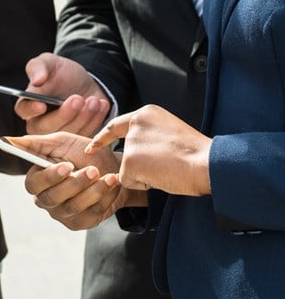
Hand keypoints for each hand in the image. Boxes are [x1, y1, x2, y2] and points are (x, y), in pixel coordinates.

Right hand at [6, 132, 143, 228]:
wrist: (114, 168)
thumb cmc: (84, 153)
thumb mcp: (62, 143)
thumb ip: (35, 143)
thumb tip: (7, 140)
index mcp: (38, 181)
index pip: (33, 184)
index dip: (50, 177)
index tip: (68, 166)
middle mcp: (46, 200)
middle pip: (53, 198)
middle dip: (76, 183)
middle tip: (94, 170)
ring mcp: (63, 214)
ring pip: (73, 207)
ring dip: (94, 190)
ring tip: (109, 176)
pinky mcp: (81, 223)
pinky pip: (90, 215)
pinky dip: (104, 198)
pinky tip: (112, 185)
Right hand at [14, 53, 109, 136]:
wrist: (84, 83)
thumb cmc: (61, 74)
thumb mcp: (50, 62)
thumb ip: (38, 67)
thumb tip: (36, 80)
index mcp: (29, 105)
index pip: (24, 111)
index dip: (32, 110)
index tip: (42, 105)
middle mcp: (40, 124)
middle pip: (47, 128)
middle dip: (64, 115)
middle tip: (78, 99)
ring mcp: (58, 135)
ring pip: (68, 135)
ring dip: (83, 117)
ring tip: (94, 100)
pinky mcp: (75, 140)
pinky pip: (84, 136)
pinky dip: (95, 121)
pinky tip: (101, 105)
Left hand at [86, 104, 211, 195]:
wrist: (207, 163)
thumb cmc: (196, 153)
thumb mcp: (168, 133)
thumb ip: (148, 136)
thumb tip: (130, 155)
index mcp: (146, 113)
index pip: (116, 125)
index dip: (102, 138)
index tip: (90, 148)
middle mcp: (135, 123)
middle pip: (125, 153)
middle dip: (137, 165)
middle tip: (164, 164)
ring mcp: (131, 142)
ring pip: (127, 169)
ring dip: (144, 175)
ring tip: (167, 168)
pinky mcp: (130, 161)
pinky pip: (128, 182)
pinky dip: (143, 185)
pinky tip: (161, 176)